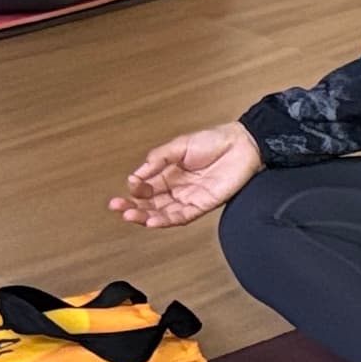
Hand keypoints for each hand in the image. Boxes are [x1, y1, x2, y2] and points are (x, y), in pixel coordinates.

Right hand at [112, 120, 262, 226]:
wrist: (243, 144)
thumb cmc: (215, 141)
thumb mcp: (179, 146)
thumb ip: (157, 160)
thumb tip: (136, 174)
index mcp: (169, 173)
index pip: (146, 187)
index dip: (136, 188)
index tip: (129, 185)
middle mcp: (177, 188)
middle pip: (150, 203)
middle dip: (132, 206)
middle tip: (117, 207)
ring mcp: (189, 197)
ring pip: (163, 213)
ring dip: (145, 216)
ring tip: (130, 215)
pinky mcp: (203, 205)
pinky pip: (182, 216)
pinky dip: (166, 220)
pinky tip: (151, 221)